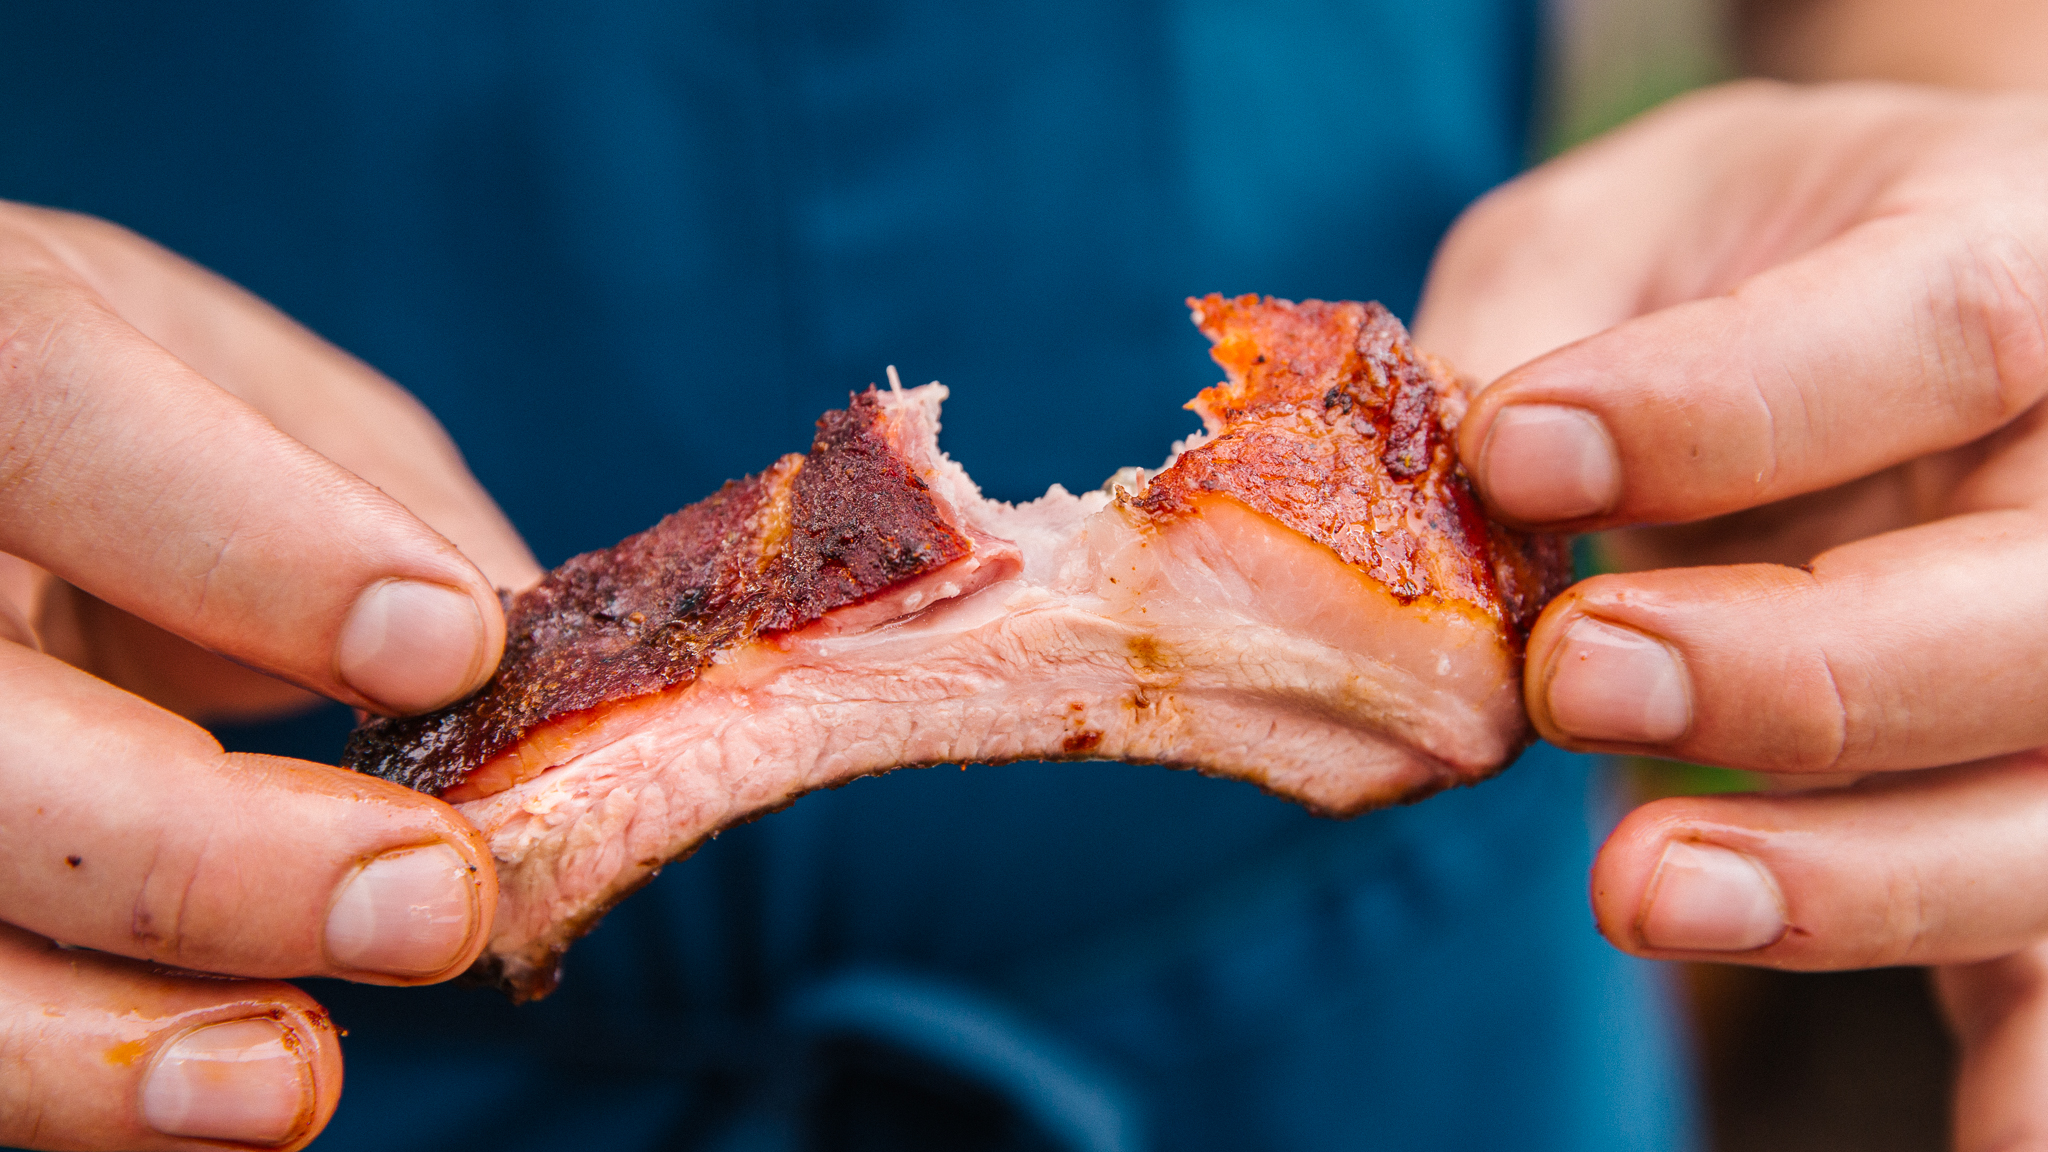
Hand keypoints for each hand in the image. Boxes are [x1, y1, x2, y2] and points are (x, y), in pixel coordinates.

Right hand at [0, 202, 541, 1149]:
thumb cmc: (129, 413)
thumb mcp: (248, 395)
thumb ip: (381, 502)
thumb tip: (548, 670)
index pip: (55, 410)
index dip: (251, 540)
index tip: (453, 645)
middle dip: (202, 849)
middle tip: (435, 900)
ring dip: (106, 1036)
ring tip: (294, 1080)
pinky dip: (85, 1078)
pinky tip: (224, 1091)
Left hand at [1416, 81, 2047, 1150]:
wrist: (1912, 284)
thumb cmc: (1746, 254)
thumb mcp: (1625, 225)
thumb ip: (1528, 330)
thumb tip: (1418, 501)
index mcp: (2022, 244)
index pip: (1938, 332)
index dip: (1722, 409)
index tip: (1512, 454)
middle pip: (2038, 609)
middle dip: (1806, 674)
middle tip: (1574, 680)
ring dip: (1869, 884)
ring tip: (1648, 892)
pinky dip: (2026, 1066)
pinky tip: (1977, 1145)